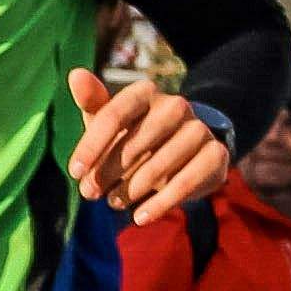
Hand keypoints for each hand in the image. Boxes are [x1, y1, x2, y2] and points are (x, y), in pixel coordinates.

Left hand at [69, 66, 228, 220]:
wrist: (184, 152)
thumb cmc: (133, 136)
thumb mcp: (110, 121)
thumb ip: (92, 101)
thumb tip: (76, 73)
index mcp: (146, 93)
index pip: (113, 115)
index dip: (91, 145)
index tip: (74, 172)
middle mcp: (176, 106)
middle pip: (136, 142)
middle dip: (108, 172)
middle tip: (91, 193)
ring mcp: (199, 129)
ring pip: (160, 164)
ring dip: (132, 189)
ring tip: (115, 202)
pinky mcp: (217, 154)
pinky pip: (187, 181)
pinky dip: (161, 203)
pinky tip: (141, 217)